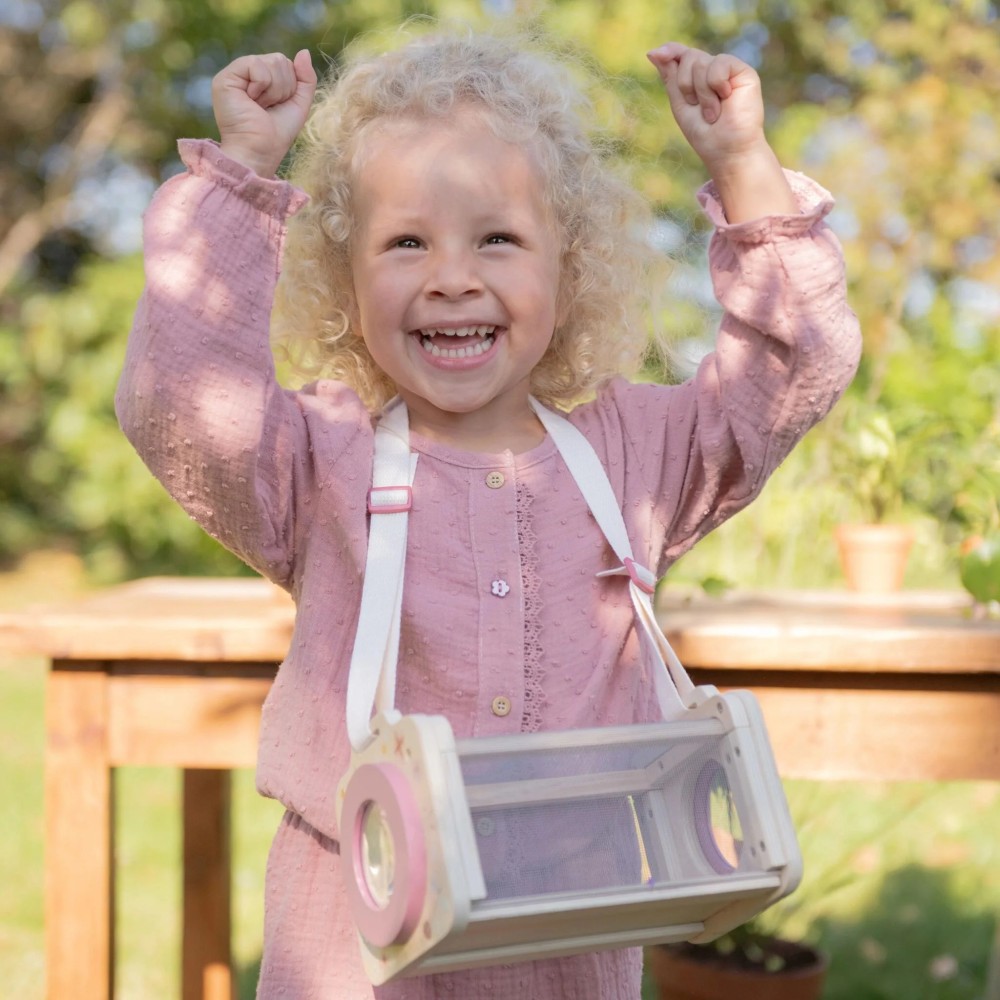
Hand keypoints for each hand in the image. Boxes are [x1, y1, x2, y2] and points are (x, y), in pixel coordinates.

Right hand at [212, 50, 316, 176]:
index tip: (277, 107)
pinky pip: (256, 64)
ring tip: (260, 106)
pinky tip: (251, 100)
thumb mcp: (299, 104)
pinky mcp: (225, 77)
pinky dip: (262, 85)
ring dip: (274, 90)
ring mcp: (235, 74)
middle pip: (280, 60)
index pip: (286, 64)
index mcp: (262, 80)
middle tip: (268, 108)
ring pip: (272, 61)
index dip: (291, 87)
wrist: (259, 151)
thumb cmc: (277, 134)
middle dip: (284, 88)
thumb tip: (303, 51)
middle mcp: (247, 75)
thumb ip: (305, 78)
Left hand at [647, 42, 795, 221]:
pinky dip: (715, 84)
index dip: (670, 52)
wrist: (727, 151)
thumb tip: (653, 51)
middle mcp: (712, 70)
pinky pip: (719, 63)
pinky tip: (726, 99)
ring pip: (701, 62)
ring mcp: (728, 70)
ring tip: (713, 113)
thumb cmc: (705, 134)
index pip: (680, 54)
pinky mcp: (743, 71)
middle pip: (688, 57)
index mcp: (696, 78)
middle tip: (698, 108)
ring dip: (702, 94)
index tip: (655, 54)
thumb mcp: (680, 104)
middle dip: (686, 86)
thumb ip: (670, 78)